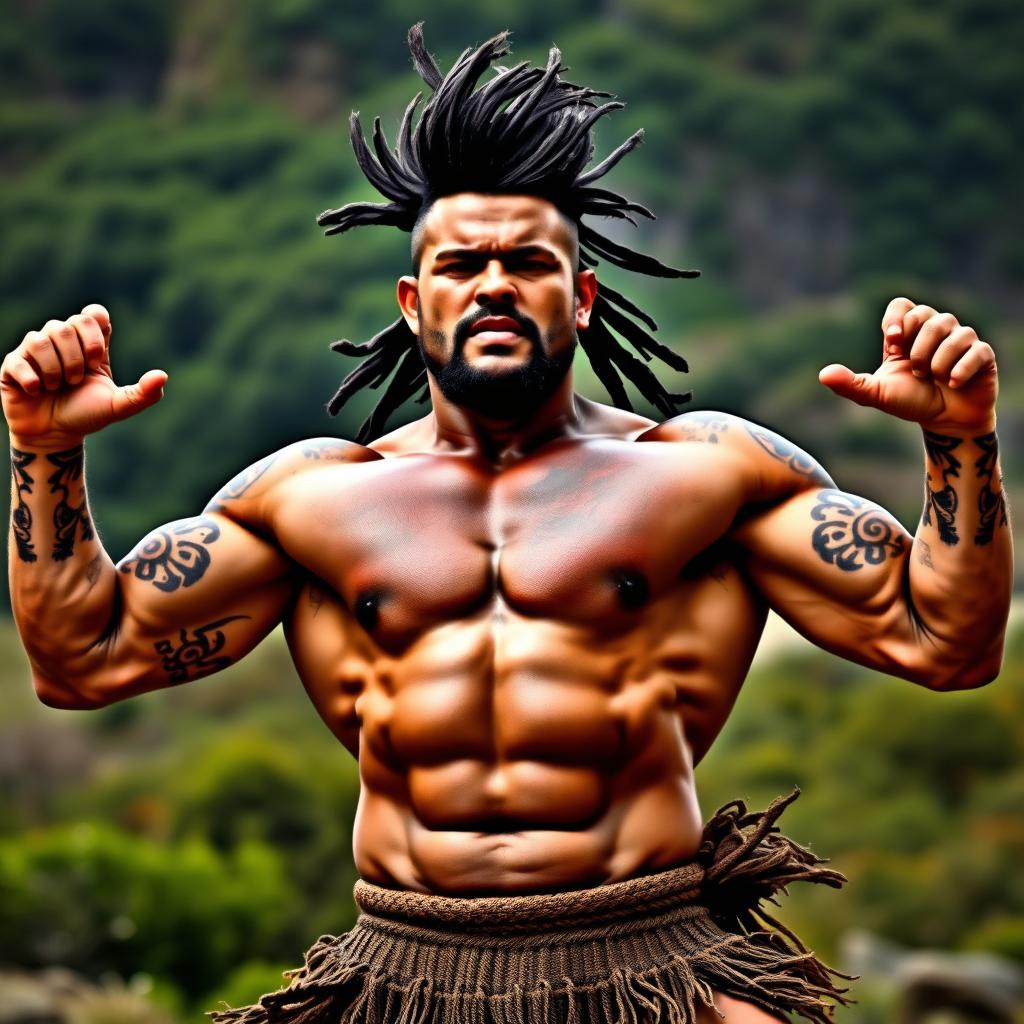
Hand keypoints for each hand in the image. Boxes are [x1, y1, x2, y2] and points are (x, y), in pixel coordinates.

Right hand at [1, 304, 166, 448]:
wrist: (55, 436)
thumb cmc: (87, 415)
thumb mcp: (119, 406)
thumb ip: (143, 393)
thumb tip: (163, 376)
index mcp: (89, 345)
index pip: (93, 314)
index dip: (95, 331)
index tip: (97, 358)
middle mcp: (62, 342)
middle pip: (68, 325)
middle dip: (76, 357)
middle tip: (77, 380)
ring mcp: (35, 351)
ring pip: (42, 337)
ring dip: (56, 368)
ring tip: (59, 387)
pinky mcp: (13, 364)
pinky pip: (19, 358)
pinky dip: (33, 378)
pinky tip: (39, 391)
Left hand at [818, 297, 997, 432]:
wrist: (944, 423)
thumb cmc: (910, 402)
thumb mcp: (877, 394)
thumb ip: (851, 384)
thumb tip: (823, 375)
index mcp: (907, 334)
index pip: (901, 305)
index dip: (897, 319)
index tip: (893, 341)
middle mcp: (934, 330)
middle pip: (926, 315)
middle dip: (917, 347)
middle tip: (916, 371)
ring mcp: (961, 339)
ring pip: (952, 331)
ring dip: (937, 361)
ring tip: (933, 379)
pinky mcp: (982, 354)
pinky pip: (975, 350)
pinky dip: (959, 370)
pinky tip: (952, 383)